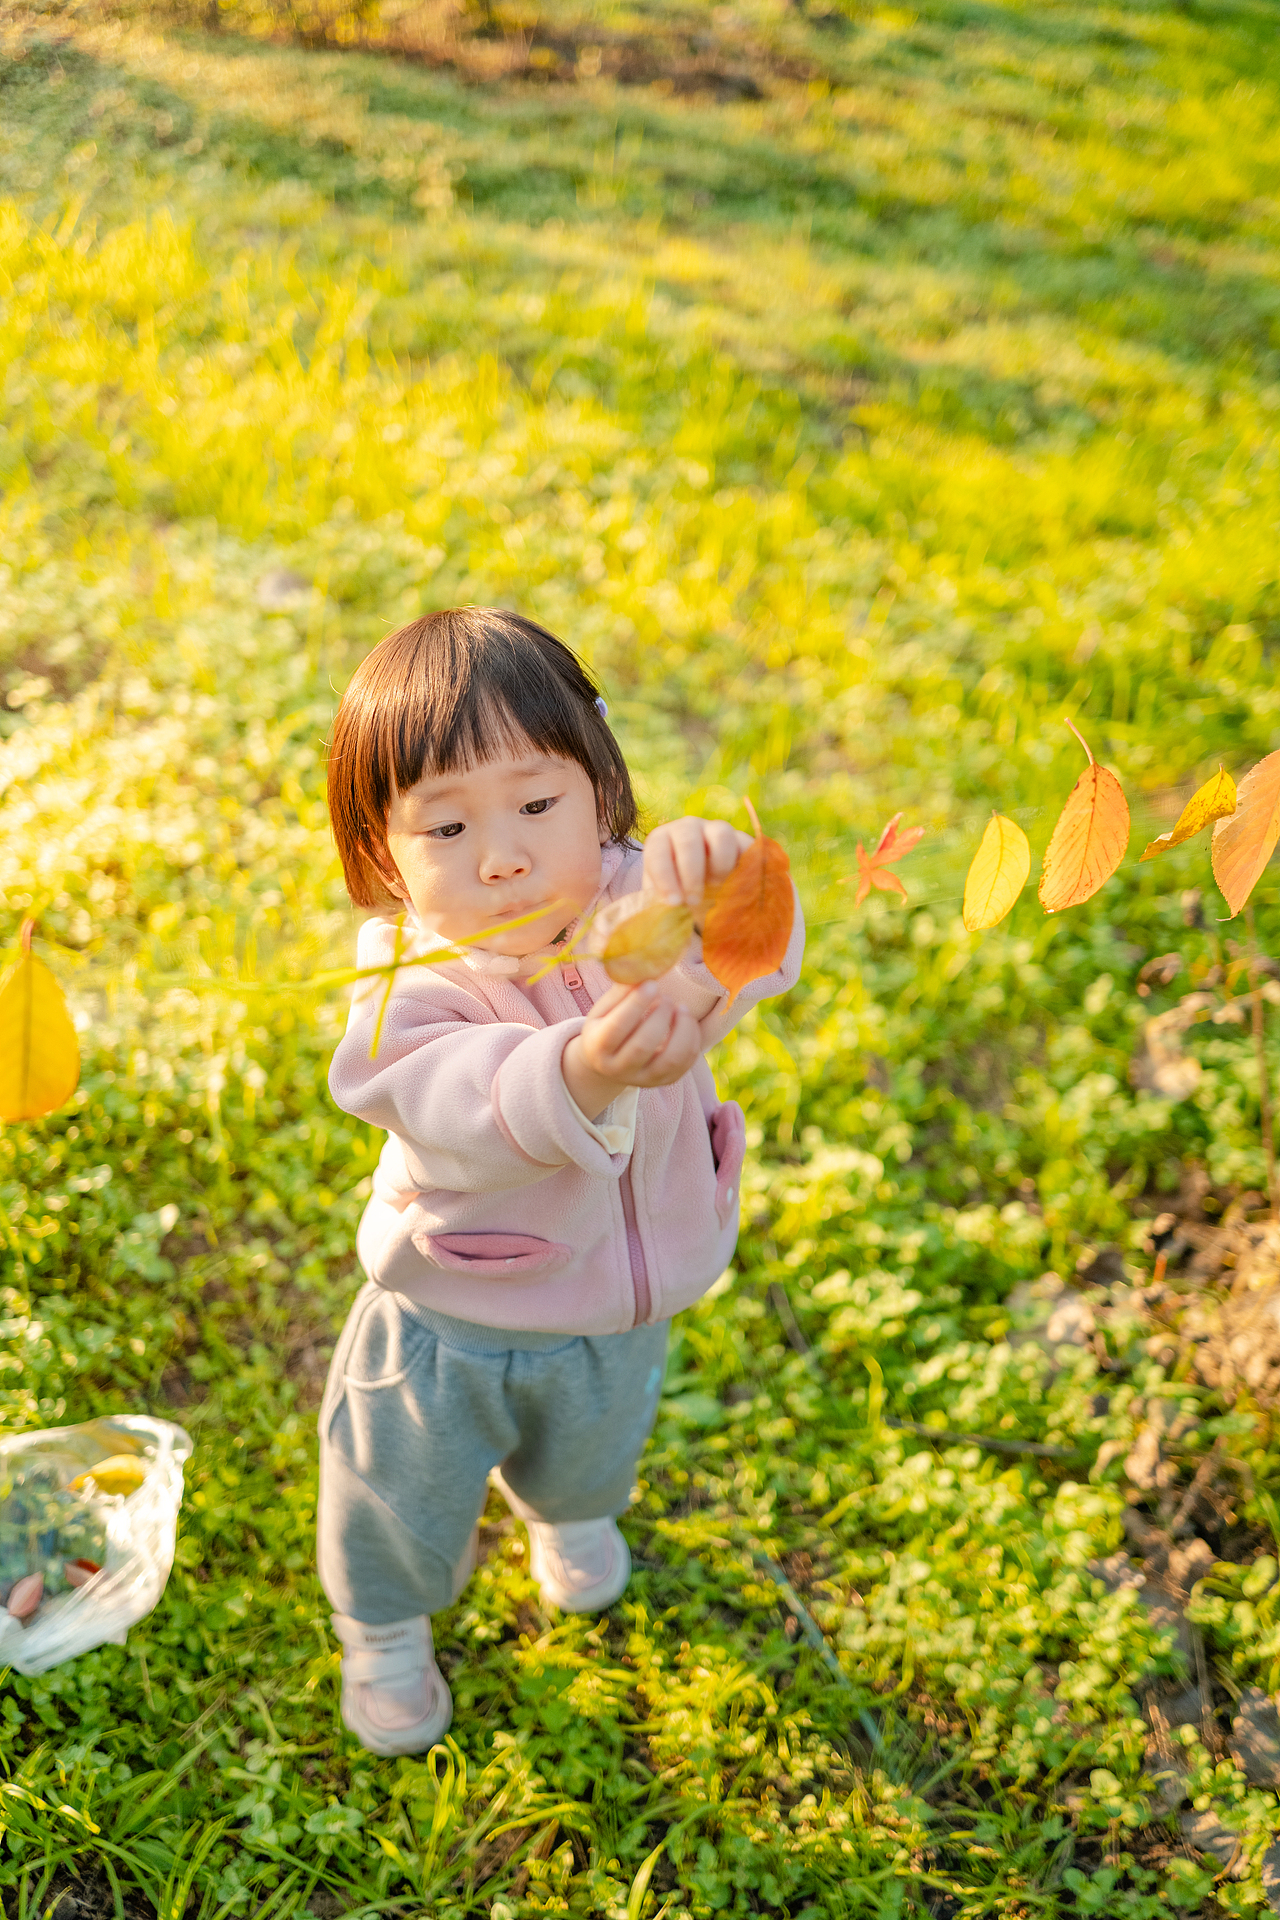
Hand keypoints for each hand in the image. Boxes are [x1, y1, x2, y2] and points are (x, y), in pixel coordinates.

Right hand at [562, 980, 701, 1119]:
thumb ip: (621, 991)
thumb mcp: (604, 1009)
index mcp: (597, 1047)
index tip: (652, 984)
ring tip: (681, 1008)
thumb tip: (644, 969)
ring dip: (682, 1029)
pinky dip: (692, 1038)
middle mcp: (618, 1068)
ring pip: (670, 1059)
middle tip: (666, 997)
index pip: (617, 1027)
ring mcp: (643, 1079)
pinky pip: (686, 1063)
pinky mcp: (664, 1081)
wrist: (608, 1063)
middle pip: (644, 1044)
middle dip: (660, 1015)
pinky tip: (686, 1021)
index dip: (636, 1003)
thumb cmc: (607, 1026)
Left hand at [642, 816, 753, 911]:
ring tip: (718, 888)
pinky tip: (739, 887)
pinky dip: (744, 867)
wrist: (705, 891)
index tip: (673, 903)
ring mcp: (716, 830)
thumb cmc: (679, 896)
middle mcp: (687, 829)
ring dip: (719, 864)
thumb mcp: (665, 901)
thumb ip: (660, 910)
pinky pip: (748, 846)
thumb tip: (661, 928)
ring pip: (721, 834)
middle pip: (688, 840)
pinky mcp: (742, 840)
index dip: (664, 877)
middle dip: (691, 873)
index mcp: (661, 841)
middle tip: (694, 901)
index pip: (658, 851)